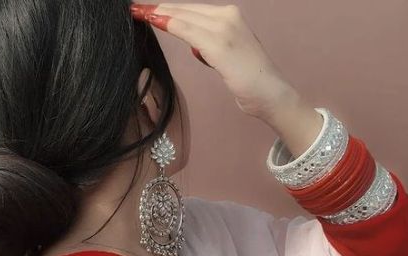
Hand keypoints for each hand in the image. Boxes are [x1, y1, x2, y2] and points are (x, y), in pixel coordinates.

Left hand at [130, 2, 296, 120]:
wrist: (271, 94)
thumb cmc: (250, 80)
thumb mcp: (227, 56)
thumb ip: (211, 46)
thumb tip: (195, 44)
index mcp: (230, 17)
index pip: (192, 10)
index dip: (168, 10)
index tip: (147, 11)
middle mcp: (228, 16)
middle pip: (185, 9)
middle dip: (158, 8)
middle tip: (136, 8)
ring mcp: (225, 28)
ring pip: (184, 16)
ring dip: (159, 13)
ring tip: (139, 12)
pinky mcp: (221, 44)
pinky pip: (189, 31)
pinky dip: (171, 25)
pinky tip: (155, 21)